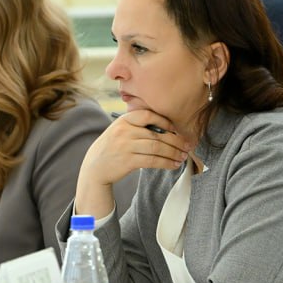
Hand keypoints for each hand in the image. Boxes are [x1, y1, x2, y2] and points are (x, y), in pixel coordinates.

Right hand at [75, 111, 192, 216]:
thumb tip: (167, 130)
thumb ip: (137, 127)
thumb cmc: (112, 148)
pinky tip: (174, 165)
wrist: (95, 167)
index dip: (164, 121)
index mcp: (123, 120)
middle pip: (157, 134)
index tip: (174, 129)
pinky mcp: (128, 161)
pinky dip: (166, 163)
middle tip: (187, 146)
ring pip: (157, 147)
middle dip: (176, 140)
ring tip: (183, 156)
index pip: (148, 115)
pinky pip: (153, 160)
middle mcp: (124, 131)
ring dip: (173, 153)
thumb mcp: (119, 131)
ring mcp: (126, 146)